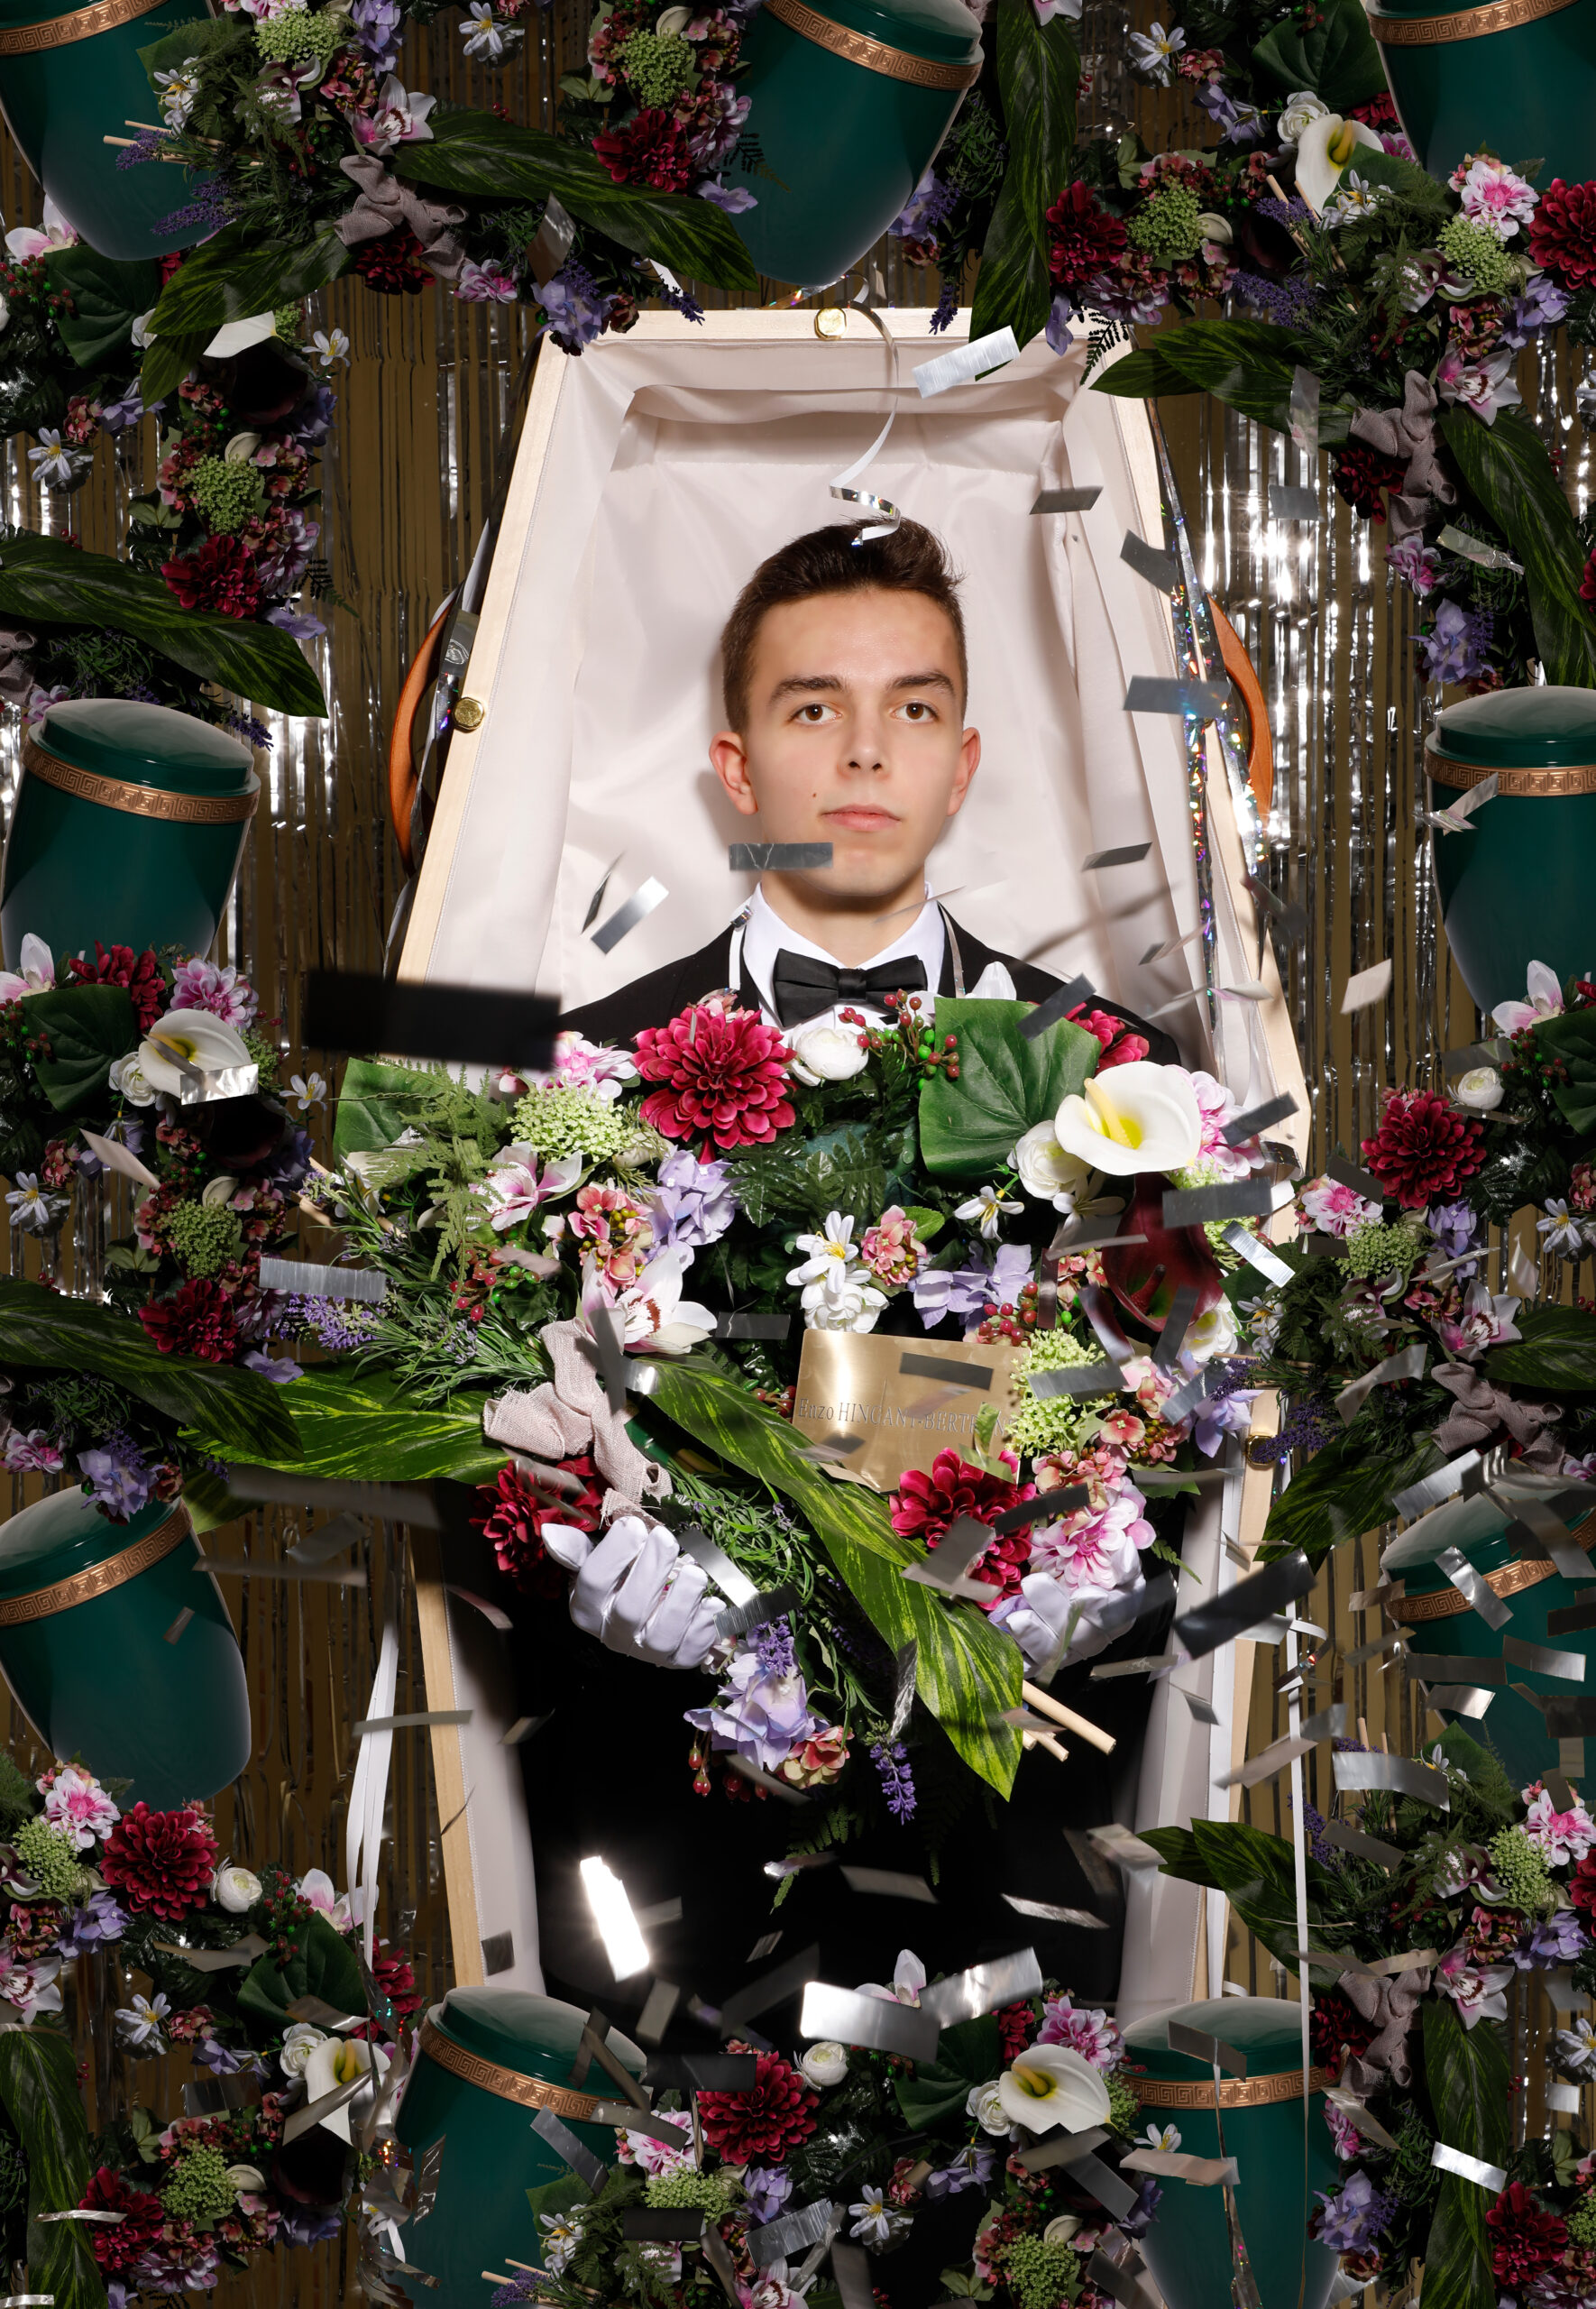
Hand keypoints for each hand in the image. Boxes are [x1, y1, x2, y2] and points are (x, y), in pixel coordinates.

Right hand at [541, 1515, 720, 1669]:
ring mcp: (646, 1652)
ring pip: (661, 1636)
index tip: (634, 1524)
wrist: (642, 1616)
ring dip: (681, 1602)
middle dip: (651, 1571)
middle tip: (667, 1538)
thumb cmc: (618, 1579)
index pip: (594, 1582)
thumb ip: (577, 1549)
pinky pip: (690, 1651)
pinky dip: (703, 1628)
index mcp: (588, 1608)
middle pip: (629, 1609)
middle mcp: (614, 1635)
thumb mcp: (595, 1561)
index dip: (614, 1554)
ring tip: (696, 1573)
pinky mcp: (676, 1659)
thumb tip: (551, 1533)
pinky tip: (713, 1604)